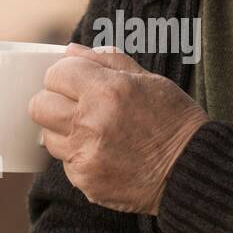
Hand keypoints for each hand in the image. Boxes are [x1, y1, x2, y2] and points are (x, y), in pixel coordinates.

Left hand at [29, 42, 207, 213]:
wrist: (192, 170)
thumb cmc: (175, 120)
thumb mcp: (149, 80)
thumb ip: (106, 61)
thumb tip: (69, 51)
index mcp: (107, 91)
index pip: (56, 74)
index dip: (65, 74)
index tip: (76, 80)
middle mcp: (91, 123)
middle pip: (39, 105)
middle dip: (54, 100)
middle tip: (76, 105)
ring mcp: (86, 156)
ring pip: (48, 136)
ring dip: (65, 130)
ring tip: (95, 131)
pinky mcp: (86, 181)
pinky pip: (66, 163)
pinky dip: (80, 157)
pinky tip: (106, 153)